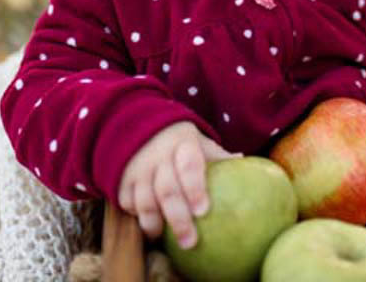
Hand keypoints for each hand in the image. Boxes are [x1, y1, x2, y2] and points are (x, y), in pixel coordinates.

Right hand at [117, 121, 238, 248]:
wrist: (139, 126)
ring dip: (153, 222)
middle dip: (177, 218)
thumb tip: (244, 162)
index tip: (203, 210)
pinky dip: (136, 215)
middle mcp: (158, 155)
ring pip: (144, 199)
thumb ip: (217, 155)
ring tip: (162, 239)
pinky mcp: (121, 178)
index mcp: (182, 144)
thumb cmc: (180, 142)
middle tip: (189, 241)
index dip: (195, 188)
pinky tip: (147, 225)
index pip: (190, 166)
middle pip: (167, 190)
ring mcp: (138, 167)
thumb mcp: (198, 142)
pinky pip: (127, 201)